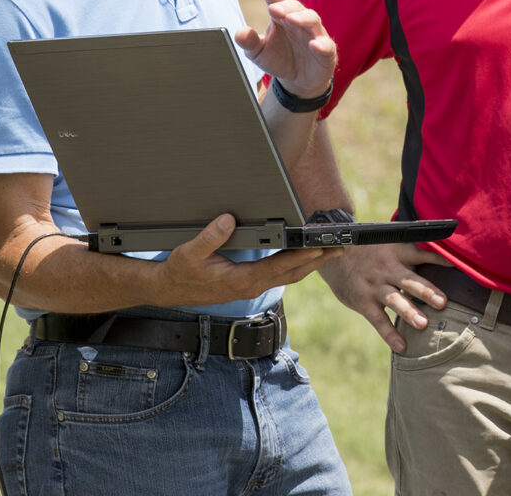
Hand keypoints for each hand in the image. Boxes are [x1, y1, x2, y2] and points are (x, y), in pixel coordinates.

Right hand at [157, 213, 341, 306]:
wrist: (168, 290)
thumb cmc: (179, 272)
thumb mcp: (189, 253)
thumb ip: (209, 237)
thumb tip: (228, 220)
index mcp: (241, 281)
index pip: (279, 267)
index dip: (302, 257)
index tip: (321, 247)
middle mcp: (251, 286)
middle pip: (293, 273)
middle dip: (318, 260)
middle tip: (342, 247)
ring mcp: (252, 286)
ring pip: (290, 275)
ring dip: (313, 263)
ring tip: (334, 250)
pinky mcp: (250, 283)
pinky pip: (281, 274)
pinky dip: (298, 265)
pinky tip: (308, 256)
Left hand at [235, 0, 335, 98]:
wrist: (298, 81)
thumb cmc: (278, 59)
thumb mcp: (259, 52)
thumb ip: (249, 42)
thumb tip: (240, 33)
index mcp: (282, 17)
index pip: (277, 0)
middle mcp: (299, 22)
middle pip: (295, 7)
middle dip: (285, 6)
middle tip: (273, 9)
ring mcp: (315, 35)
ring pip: (312, 20)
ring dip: (302, 18)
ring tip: (291, 19)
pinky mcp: (327, 51)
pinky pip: (326, 45)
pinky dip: (321, 44)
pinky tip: (314, 45)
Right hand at [318, 242, 453, 352]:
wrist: (336, 252)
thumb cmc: (372, 250)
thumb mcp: (392, 242)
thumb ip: (414, 250)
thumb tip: (445, 254)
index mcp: (399, 252)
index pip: (422, 254)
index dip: (439, 259)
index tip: (457, 266)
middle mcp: (388, 269)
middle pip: (409, 280)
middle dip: (426, 291)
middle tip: (442, 303)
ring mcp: (375, 286)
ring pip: (394, 299)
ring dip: (408, 312)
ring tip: (423, 325)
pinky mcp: (363, 302)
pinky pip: (378, 320)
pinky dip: (389, 334)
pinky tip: (402, 347)